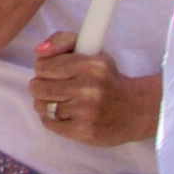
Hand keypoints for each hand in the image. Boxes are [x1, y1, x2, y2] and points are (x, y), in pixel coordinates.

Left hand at [26, 45, 143, 148]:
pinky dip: (52, 119)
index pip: (43, 66)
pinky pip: (49, 123)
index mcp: (90, 65)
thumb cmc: (108, 79)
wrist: (135, 111)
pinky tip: (64, 114)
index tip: (53, 72)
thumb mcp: (92, 52)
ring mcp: (86, 112)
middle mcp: (88, 88)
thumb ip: (63, 41)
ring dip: (45, 103)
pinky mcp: (83, 132)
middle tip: (54, 88)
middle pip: (38, 87)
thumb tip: (39, 51)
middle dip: (41, 86)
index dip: (44, 69)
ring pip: (41, 106)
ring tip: (59, 101)